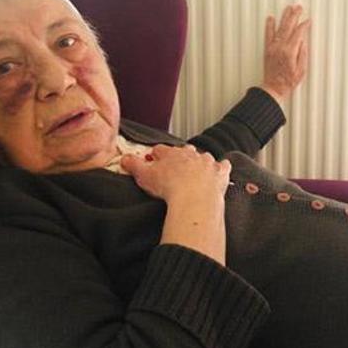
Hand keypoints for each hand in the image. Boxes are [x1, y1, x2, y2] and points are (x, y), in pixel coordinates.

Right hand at [122, 144, 230, 263]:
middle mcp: (191, 154)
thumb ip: (133, 165)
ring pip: (204, 157)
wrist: (194, 197)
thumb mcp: (144, 176)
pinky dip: (222, 168)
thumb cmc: (170, 187)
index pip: (161, 149)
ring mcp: (207, 162)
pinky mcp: (220, 173)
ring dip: (200, 162)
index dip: (156, 155)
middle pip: (184, 151)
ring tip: (196, 171)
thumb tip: (124, 159)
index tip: (154, 160)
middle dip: (180, 157)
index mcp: (171, 153)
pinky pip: (223, 166)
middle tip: (175, 167)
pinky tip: (220, 171)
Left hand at [262, 4, 310, 104]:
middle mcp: (280, 47)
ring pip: (279, 28)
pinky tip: (271, 18)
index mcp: (290, 52)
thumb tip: (303, 41)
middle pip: (289, 27)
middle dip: (295, 15)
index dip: (304, 25)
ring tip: (288, 8)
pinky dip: (269, 25)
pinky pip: (268, 34)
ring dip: (284, 17)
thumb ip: (303, 54)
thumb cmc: (288, 82)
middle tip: (299, 7)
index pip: (298, 33)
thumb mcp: (301, 70)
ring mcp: (273, 47)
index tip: (308, 21)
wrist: (274, 87)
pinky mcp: (267, 49)